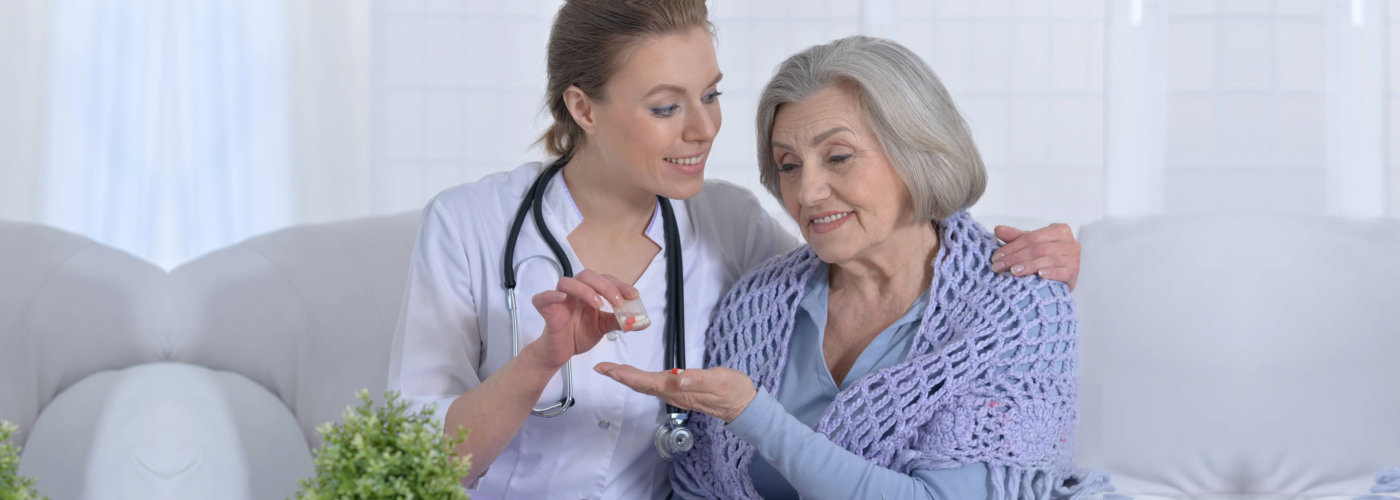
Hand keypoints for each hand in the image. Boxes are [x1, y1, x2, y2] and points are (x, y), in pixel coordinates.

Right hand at [529, 270, 637, 369]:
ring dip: (585, 290)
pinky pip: (543, 297)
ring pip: (568, 282)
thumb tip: (642, 322)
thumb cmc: (578, 335)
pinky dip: (551, 295)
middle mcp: (574, 292)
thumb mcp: (603, 327)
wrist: (560, 353)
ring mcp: (559, 299)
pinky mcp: (546, 310)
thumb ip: (620, 321)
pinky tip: (562, 298)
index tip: (633, 295)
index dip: (620, 285)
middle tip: (618, 301)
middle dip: (606, 286)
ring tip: (598, 304)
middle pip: (587, 276)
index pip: (605, 280)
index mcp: (589, 292)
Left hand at [594, 363, 757, 423]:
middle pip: (641, 385)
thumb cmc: (732, 391)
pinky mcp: (681, 390)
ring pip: (646, 385)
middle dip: (620, 376)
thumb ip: (699, 380)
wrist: (743, 405)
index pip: (646, 382)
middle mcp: (673, 393)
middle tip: (601, 368)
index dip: (626, 376)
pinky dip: (641, 378)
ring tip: (613, 370)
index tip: (608, 370)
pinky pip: (655, 385)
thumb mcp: (719, 381)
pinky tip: (637, 375)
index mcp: (678, 389)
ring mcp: (676, 393)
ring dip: (628, 377)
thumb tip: (679, 379)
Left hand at [991, 223, 1080, 290]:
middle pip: (1038, 249)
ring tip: (1012, 271)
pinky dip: (1050, 273)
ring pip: (1048, 260)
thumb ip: (1015, 237)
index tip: (996, 257)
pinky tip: (1039, 275)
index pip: (1032, 237)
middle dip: (1015, 257)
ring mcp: (1074, 258)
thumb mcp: (1030, 244)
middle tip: (998, 266)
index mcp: (1059, 230)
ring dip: (1029, 266)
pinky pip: (1062, 272)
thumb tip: (997, 229)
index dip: (1012, 246)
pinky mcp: (1075, 273)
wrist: (1063, 276)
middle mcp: (1070, 242)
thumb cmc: (1044, 256)